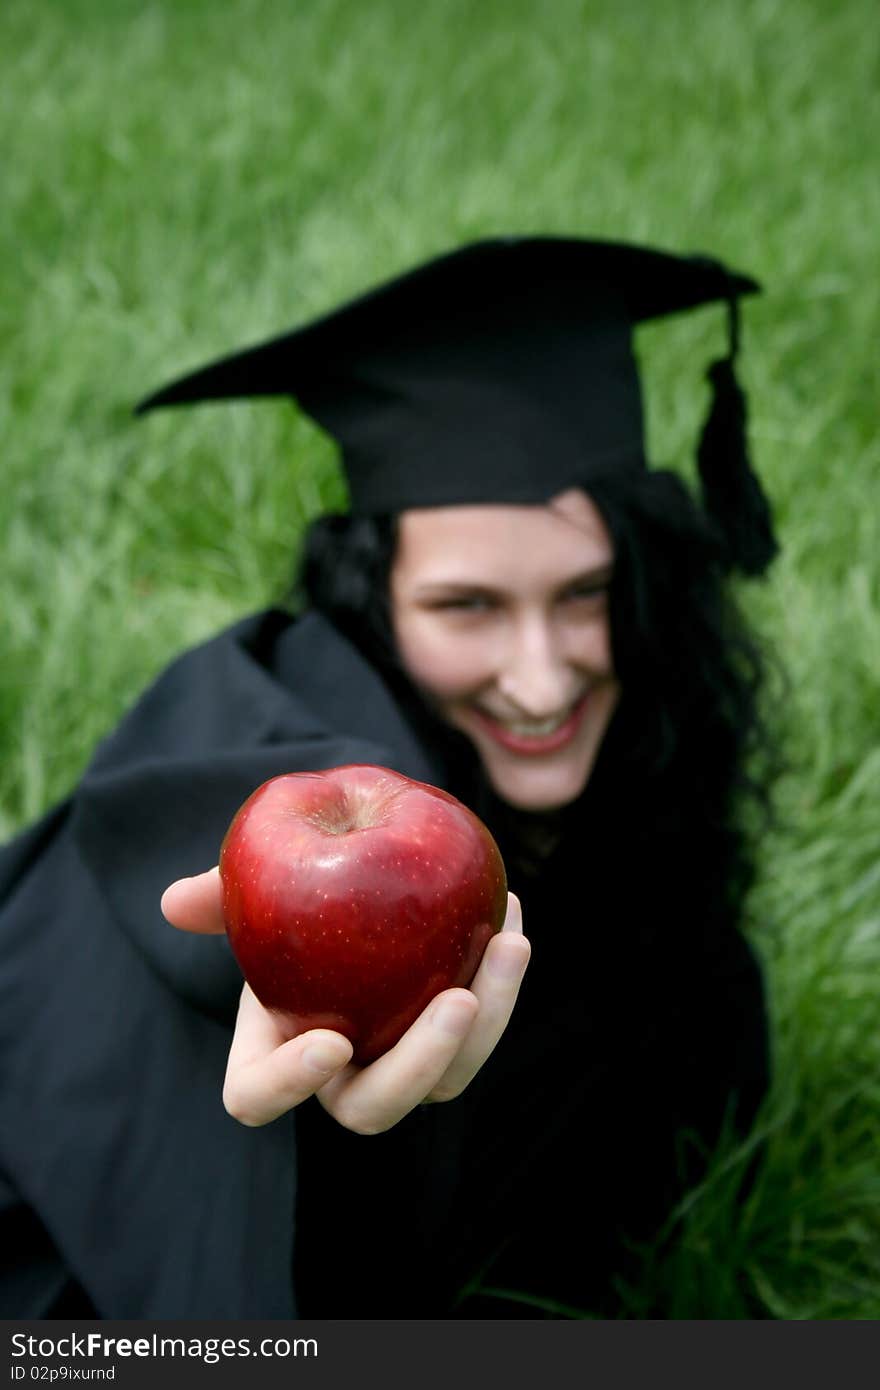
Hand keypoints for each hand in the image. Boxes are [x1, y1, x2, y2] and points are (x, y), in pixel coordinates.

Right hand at [161, 869, 529, 1133]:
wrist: (350, 888)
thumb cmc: (287, 894)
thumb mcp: (253, 886)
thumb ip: (220, 894)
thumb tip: (175, 901)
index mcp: (273, 1050)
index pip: (258, 1097)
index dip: (289, 1083)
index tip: (332, 1039)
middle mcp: (339, 1074)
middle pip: (373, 1108)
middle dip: (418, 1064)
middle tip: (455, 1001)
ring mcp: (401, 1063)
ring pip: (447, 1079)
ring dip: (488, 1018)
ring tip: (508, 945)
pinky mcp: (453, 1038)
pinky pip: (484, 1027)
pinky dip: (501, 977)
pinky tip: (510, 913)